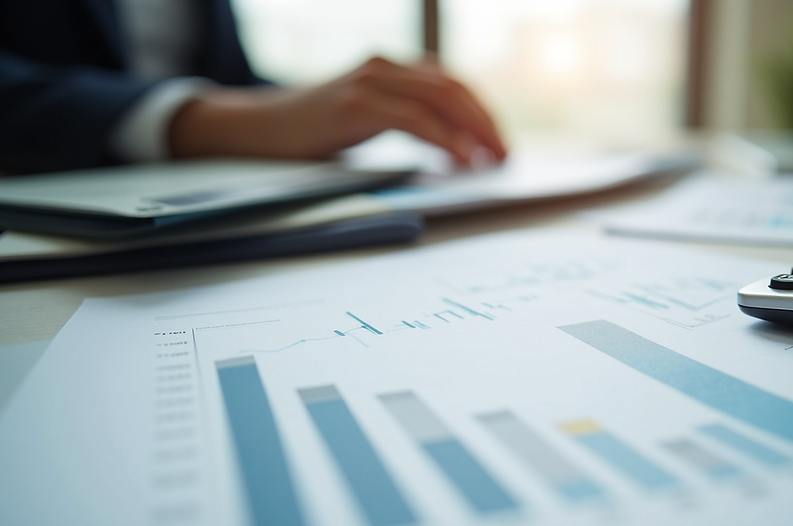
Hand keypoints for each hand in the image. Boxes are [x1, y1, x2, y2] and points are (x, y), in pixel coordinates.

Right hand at [169, 56, 506, 165]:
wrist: (256, 130)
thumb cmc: (312, 132)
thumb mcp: (366, 118)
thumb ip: (404, 118)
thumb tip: (456, 148)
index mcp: (390, 68)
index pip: (452, 83)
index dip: (481, 111)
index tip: (500, 142)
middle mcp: (383, 66)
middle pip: (453, 89)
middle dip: (485, 122)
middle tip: (505, 155)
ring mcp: (369, 81)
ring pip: (439, 99)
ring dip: (473, 131)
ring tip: (491, 161)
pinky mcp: (355, 104)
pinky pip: (413, 120)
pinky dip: (444, 140)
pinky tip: (461, 160)